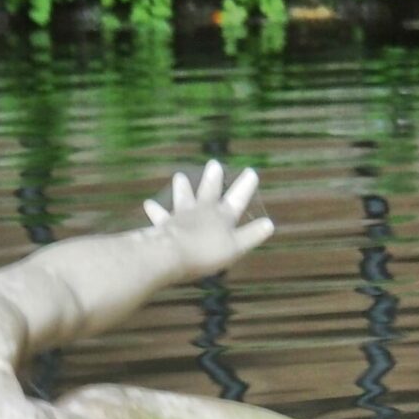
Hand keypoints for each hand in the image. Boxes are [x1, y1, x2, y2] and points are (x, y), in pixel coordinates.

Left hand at [142, 162, 274, 276]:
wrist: (171, 254)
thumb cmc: (206, 253)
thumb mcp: (236, 247)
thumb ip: (251, 235)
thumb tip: (270, 224)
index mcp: (221, 217)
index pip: (237, 200)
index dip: (244, 187)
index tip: (251, 172)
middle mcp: (201, 212)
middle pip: (208, 192)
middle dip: (213, 179)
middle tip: (213, 163)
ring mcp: (181, 217)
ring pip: (183, 198)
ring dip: (182, 188)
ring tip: (179, 176)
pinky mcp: (164, 226)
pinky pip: (159, 216)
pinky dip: (155, 210)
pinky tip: (149, 204)